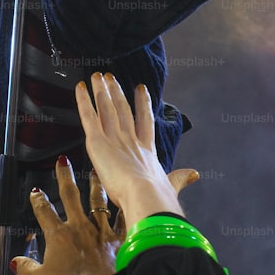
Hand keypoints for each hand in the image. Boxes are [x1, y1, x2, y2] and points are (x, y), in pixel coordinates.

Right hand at [11, 159, 121, 274]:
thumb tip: (13, 262)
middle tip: (62, 160)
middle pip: (70, 196)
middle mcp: (79, 226)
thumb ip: (26, 268)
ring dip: (95, 185)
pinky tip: (126, 198)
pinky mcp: (118, 237)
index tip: (35, 190)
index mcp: (58, 235)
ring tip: (95, 171)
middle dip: (64, 176)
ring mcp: (101, 230)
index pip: (44, 211)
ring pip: (97, 201)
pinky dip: (123, 209)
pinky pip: (121, 218)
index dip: (38, 200)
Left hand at [75, 73, 181, 226]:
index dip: (143, 104)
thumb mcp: (171, 185)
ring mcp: (114, 138)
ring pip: (106, 108)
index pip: (144, 121)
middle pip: (122, 110)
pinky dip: (84, 101)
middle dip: (117, 93)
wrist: (146, 197)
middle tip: (111, 77)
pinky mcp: (97, 142)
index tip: (141, 89)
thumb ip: (180, 178)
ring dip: (101, 91)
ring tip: (98, 77)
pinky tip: (80, 88)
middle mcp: (130, 140)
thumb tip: (194, 175)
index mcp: (147, 150)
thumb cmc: (158, 197)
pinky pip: (88, 117)